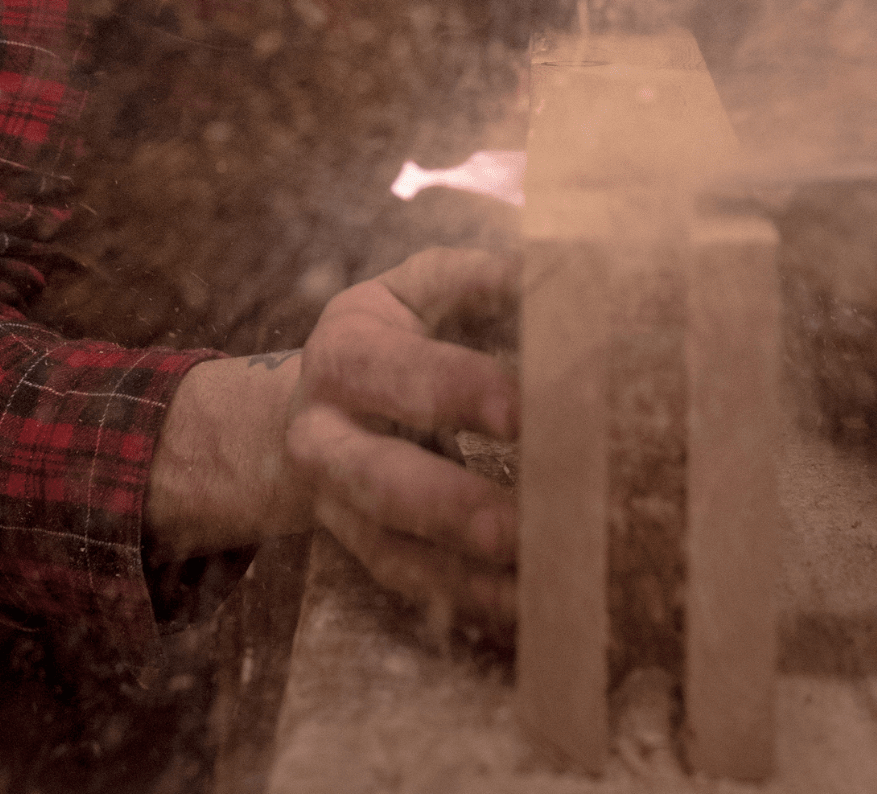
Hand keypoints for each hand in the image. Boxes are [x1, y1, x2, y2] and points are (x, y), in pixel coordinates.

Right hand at [286, 248, 521, 631]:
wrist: (310, 406)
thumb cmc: (396, 334)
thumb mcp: (419, 289)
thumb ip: (481, 279)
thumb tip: (566, 270)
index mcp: (344, 351)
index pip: (398, 371)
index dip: (461, 390)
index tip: (526, 412)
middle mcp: (324, 433)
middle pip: (378, 476)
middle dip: (452, 502)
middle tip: (524, 522)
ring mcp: (337, 502)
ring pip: (391, 545)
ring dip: (465, 568)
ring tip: (539, 572)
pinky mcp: (360, 549)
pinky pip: (411, 583)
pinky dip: (470, 601)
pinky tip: (530, 607)